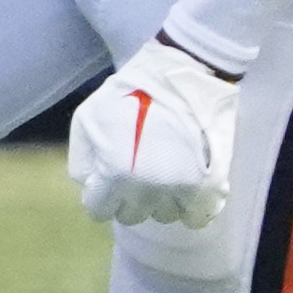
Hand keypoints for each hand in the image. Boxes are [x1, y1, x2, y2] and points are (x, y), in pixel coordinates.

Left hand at [68, 33, 241, 231]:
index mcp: (114, 174)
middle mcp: (147, 188)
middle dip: (128, 198)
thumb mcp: (86, 120)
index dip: (101, 197)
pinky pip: (197, 217)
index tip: (107, 185)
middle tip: (134, 173)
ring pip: (163, 215)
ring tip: (161, 171)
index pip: (99, 210)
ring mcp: (181, 188)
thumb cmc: (128, 94)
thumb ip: (83, 160)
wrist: (182, 74)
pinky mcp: (210, 184)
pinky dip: (190, 208)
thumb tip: (91, 186)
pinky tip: (184, 188)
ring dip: (159, 200)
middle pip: (131, 216)